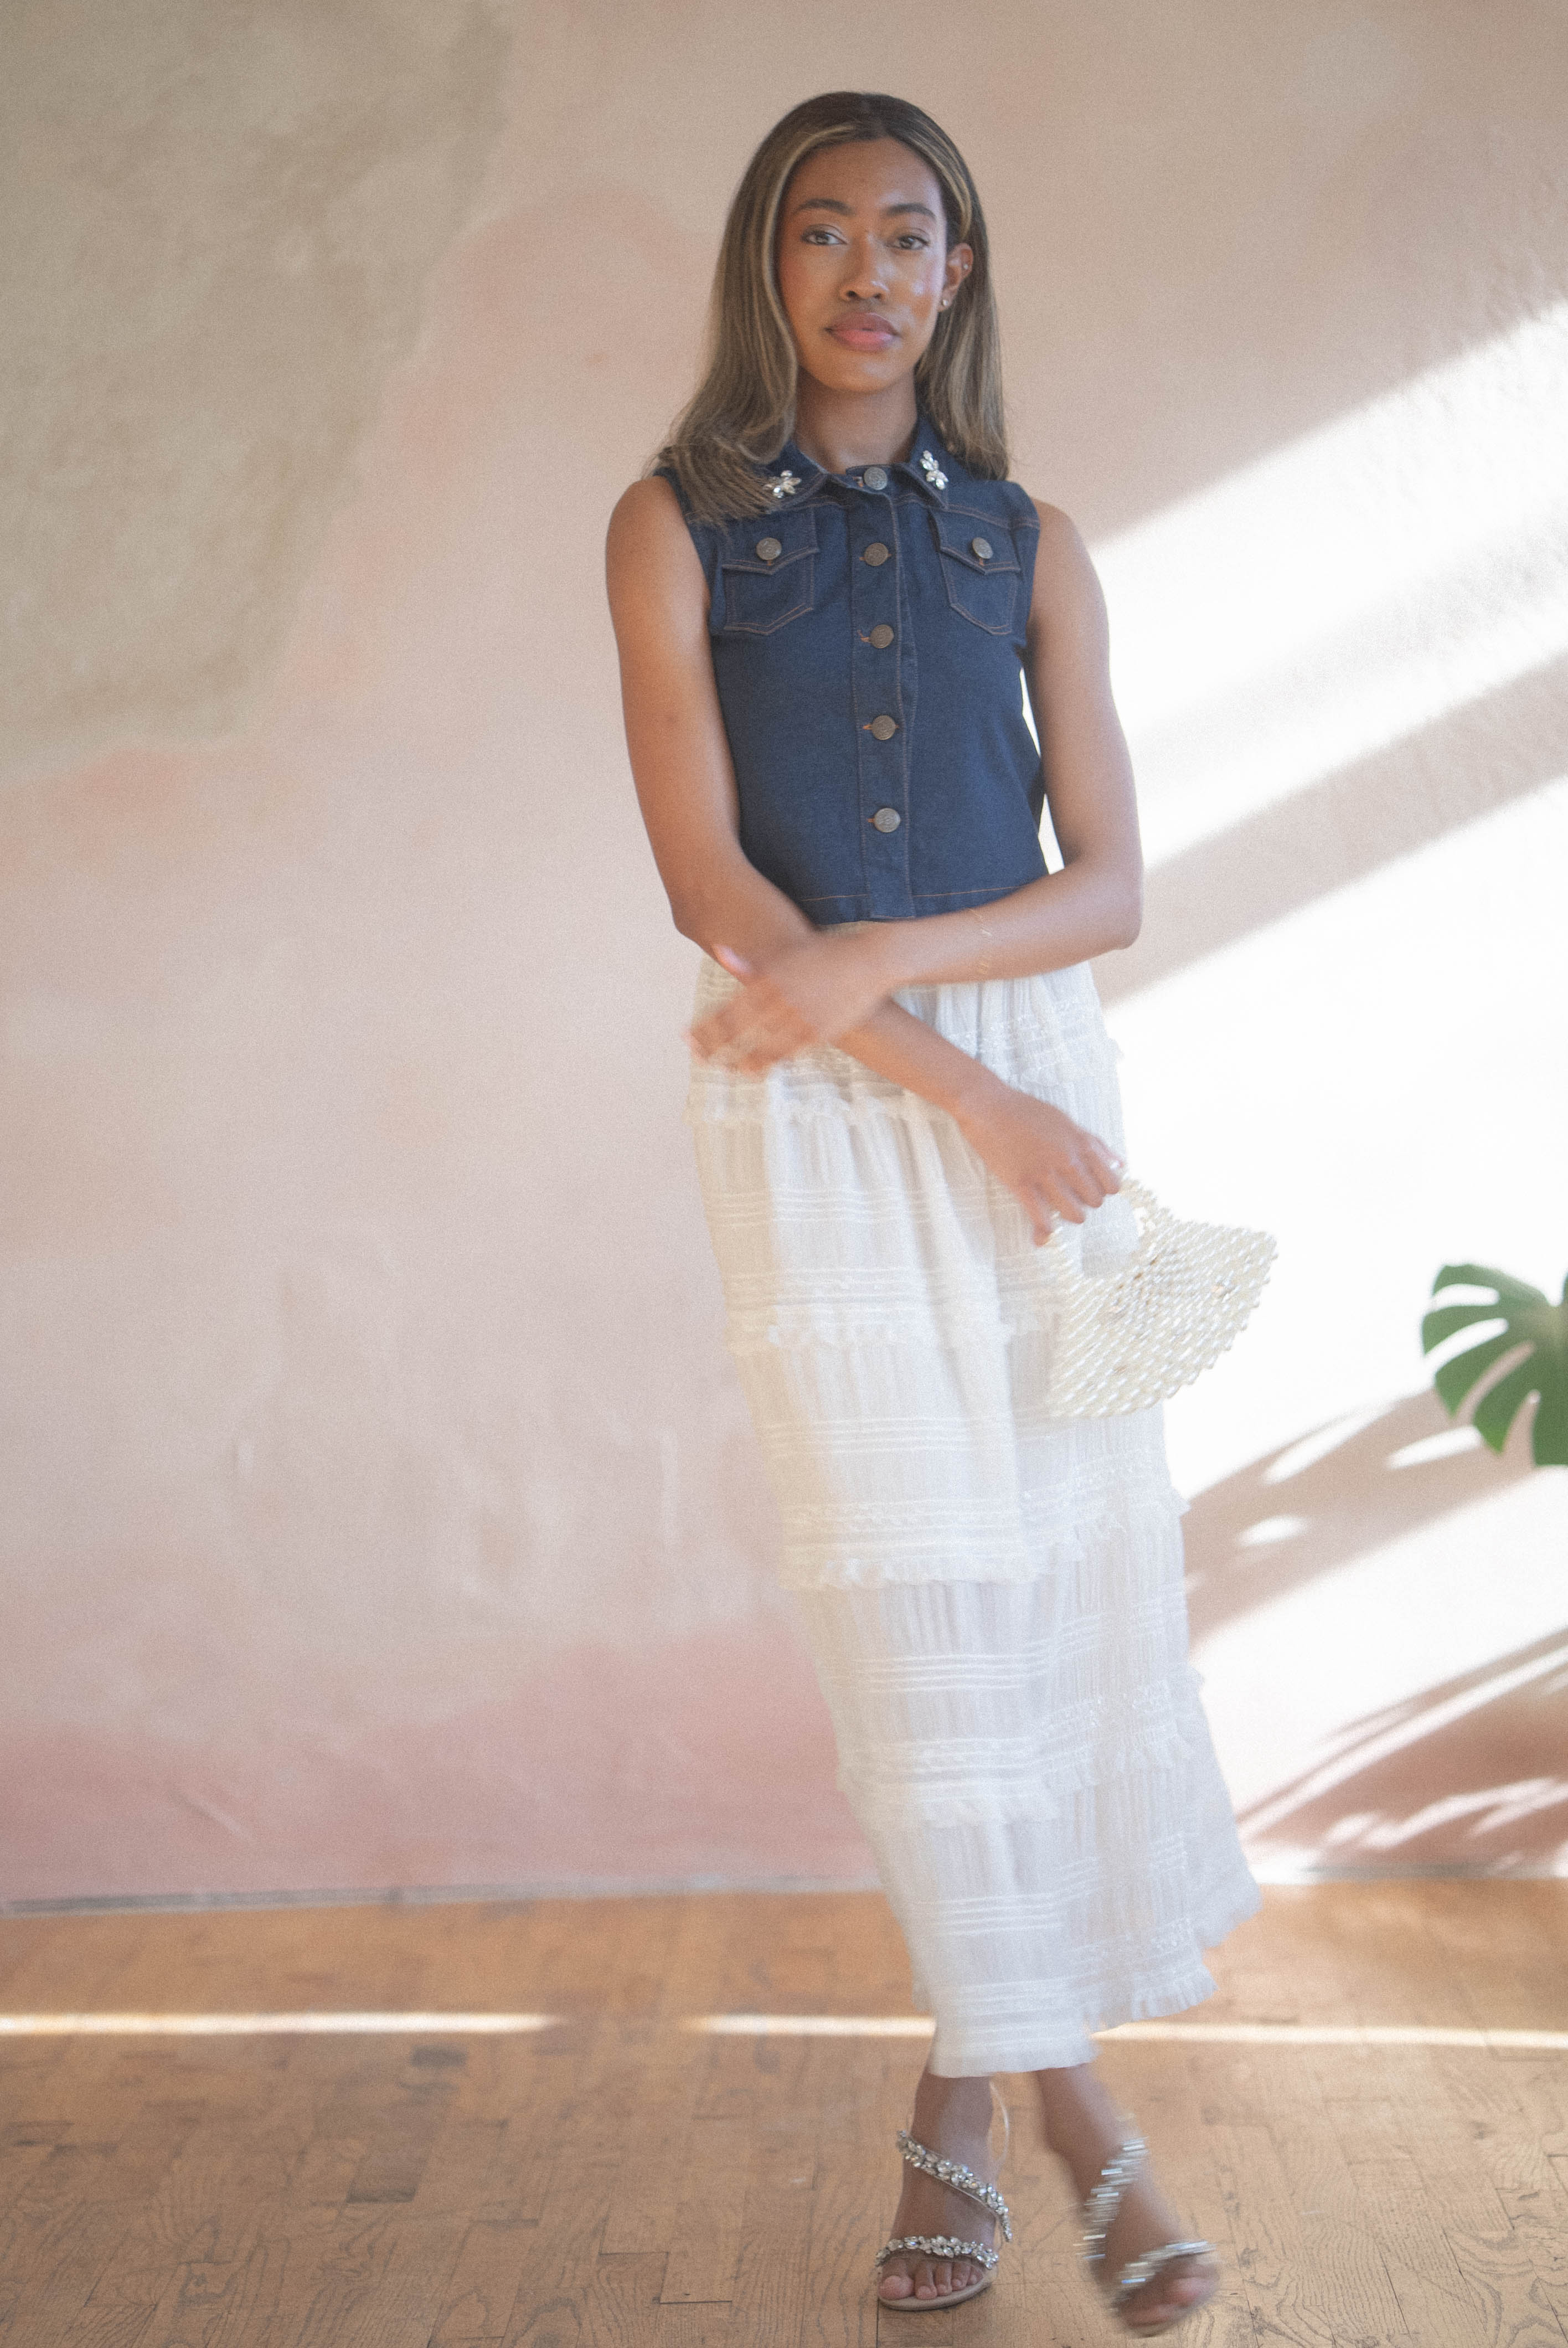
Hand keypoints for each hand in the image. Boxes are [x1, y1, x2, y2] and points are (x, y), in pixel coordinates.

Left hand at [688, 933, 890, 1070]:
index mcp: (770, 978)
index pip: (728, 1009)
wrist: (870, 961)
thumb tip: (719, 951)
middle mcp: (782, 999)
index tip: (686, 1036)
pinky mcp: (820, 1032)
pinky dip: (769, 1061)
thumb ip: (751, 962)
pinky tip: (754, 1068)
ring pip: (763, 1047)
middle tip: (696, 1057)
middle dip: (714, 1046)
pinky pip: (789, 1052)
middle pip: (739, 1030)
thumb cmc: (824, 954)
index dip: (705, 1026)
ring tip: (724, 1068)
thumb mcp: (786, 954)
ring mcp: (802, 1018)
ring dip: (740, 1060)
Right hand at [951, 1076, 1122, 1245]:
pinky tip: (1039, 1238)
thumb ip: (1095, 1143)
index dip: (1104, 1190)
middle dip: (1086, 1203)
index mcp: (1082, 1144)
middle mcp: (1068, 1160)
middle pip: (1096, 1201)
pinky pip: (1040, 1219)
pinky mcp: (1021, 1183)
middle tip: (1072, 1197)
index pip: (1112, 1183)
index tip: (1091, 1188)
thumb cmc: (1027, 1111)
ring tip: (1059, 1210)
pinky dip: (1042, 1233)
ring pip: (1075, 1214)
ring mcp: (1045, 1173)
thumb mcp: (1067, 1121)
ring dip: (1069, 1216)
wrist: (988, 1106)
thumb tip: (1120, 1164)